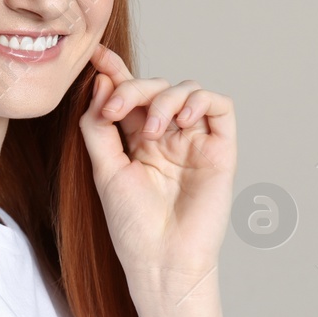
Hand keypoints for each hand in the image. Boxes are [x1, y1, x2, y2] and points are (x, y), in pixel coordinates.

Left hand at [79, 44, 237, 307]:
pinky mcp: (220, 148)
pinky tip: (182, 119)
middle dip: (133, 89)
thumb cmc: (133, 226)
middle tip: (115, 110)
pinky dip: (200, 101)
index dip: (116, 72)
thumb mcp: (104, 169)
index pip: (129, 96)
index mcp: (137, 140)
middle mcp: (167, 136)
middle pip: (155, 88)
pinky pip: (219, 107)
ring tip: (151, 130)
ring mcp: (195, 140)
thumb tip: (103, 81)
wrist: (162, 259)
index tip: (96, 56)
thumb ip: (98, 125)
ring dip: (165, 98)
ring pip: (186, 90)